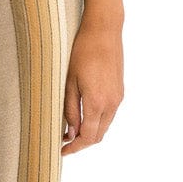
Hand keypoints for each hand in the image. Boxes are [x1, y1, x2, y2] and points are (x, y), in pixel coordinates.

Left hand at [61, 21, 123, 154]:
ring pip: (105, 126)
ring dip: (90, 132)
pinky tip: (84, 116)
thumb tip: (70, 132)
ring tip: (71, 130)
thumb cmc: (82, 52)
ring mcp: (118, 97)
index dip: (75, 147)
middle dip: (82, 143)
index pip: (88, 137)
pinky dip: (97, 121)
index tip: (62, 150)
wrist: (104, 31)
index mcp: (97, 102)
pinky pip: (109, 114)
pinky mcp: (120, 91)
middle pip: (98, 135)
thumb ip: (71, 109)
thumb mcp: (70, 82)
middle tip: (64, 142)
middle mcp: (112, 103)